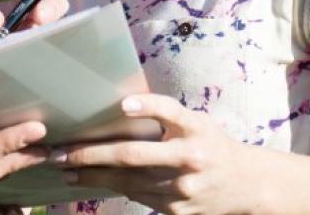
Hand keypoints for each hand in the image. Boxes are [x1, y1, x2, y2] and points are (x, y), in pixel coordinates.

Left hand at [48, 94, 262, 214]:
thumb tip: (122, 108)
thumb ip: (167, 116)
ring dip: (96, 177)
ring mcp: (183, 190)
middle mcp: (191, 159)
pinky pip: (140, 198)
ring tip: (69, 172)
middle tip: (64, 154)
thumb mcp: (198, 123)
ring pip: (130, 183)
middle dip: (93, 156)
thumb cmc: (213, 146)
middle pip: (134, 156)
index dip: (147, 106)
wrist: (245, 185)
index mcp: (196, 131)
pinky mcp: (178, 212)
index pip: (169, 113)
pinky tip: (99, 182)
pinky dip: (119, 188)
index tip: (122, 106)